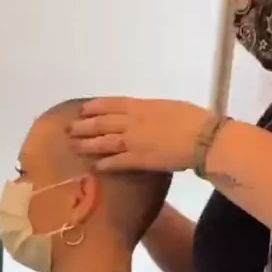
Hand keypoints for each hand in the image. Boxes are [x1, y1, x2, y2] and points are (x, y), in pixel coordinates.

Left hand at [69, 97, 210, 172]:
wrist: (202, 138)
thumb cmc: (193, 119)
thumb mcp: (168, 106)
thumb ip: (151, 110)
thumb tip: (144, 114)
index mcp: (140, 105)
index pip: (110, 104)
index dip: (94, 107)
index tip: (83, 110)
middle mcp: (131, 121)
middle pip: (101, 123)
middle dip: (83, 126)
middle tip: (69, 130)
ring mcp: (133, 141)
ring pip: (103, 142)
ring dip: (87, 144)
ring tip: (74, 147)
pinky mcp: (138, 160)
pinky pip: (116, 162)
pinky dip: (104, 164)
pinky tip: (95, 166)